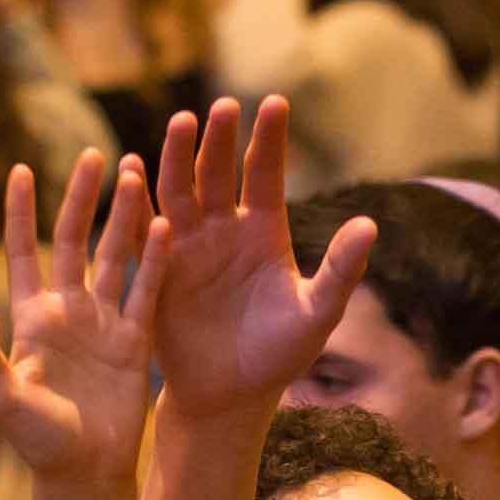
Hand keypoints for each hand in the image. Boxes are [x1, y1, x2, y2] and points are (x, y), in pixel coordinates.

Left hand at [0, 152, 167, 478]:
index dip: (20, 213)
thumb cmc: (38, 442)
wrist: (86, 472)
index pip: (21, 252)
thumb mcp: (3, 399)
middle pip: (72, 241)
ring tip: (136, 174)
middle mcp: (67, 312)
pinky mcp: (135, 342)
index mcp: (30, 318)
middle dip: (80, 198)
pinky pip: (148, 292)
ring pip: (115, 257)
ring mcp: (103, 324)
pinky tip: (167, 225)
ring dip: (124, 218)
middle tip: (94, 156)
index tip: (20, 170)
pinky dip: (157, 260)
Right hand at [141, 99, 373, 413]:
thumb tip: (370, 223)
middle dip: (218, 139)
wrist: (230, 396)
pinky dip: (134, 202)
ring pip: (177, 189)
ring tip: (181, 123)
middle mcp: (222, 227)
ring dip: (177, 157)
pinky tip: (129, 170)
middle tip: (222, 107)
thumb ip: (341, 270)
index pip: (264, 173)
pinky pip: (141, 230)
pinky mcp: (156, 268)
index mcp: (263, 229)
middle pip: (216, 171)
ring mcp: (186, 244)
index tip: (276, 102)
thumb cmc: (279, 355)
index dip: (269, 139)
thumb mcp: (317, 314)